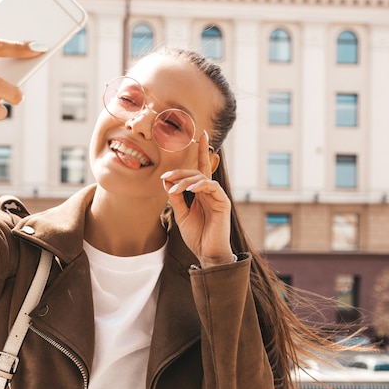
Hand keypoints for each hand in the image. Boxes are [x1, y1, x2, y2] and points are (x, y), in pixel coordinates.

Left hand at [161, 133, 234, 267]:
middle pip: (197, 172)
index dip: (201, 152)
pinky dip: (200, 185)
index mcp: (201, 193)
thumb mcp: (181, 214)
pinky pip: (212, 187)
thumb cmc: (196, 235)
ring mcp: (218, 196)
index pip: (200, 169)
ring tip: (173, 189)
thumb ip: (176, 197)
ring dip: (185, 181)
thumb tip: (166, 180)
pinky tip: (191, 189)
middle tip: (165, 177)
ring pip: (202, 178)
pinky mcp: (223, 203)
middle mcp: (210, 192)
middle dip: (180, 172)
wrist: (207, 253)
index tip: (199, 135)